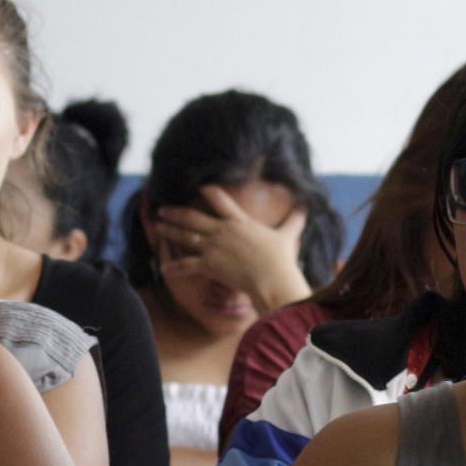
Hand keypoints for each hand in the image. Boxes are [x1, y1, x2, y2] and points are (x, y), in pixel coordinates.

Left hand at [155, 186, 310, 312]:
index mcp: (239, 221)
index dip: (209, 192)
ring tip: (158, 226)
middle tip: (162, 209)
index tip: (199, 187)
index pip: (220, 200)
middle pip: (193, 217)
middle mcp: (223, 231)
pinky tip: (164, 267)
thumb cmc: (280, 259)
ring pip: (185, 237)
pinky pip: (187, 265)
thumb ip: (294, 221)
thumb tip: (307, 207)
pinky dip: (175, 267)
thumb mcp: (288, 235)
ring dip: (170, 231)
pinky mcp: (209, 265)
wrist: (272, 278)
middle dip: (176, 212)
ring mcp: (213, 247)